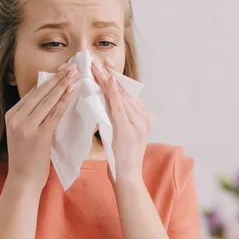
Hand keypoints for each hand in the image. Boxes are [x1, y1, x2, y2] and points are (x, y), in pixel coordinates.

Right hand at [5, 63, 78, 190]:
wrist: (22, 181)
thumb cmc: (28, 159)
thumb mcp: (25, 134)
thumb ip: (34, 118)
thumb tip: (52, 101)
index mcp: (11, 115)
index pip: (33, 93)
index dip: (49, 80)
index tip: (62, 69)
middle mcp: (16, 118)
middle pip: (40, 92)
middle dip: (58, 77)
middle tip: (72, 65)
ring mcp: (25, 126)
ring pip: (47, 100)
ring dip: (63, 85)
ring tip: (75, 74)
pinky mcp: (37, 136)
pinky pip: (54, 114)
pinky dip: (64, 102)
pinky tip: (72, 92)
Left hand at [92, 58, 151, 182]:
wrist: (127, 179)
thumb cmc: (120, 160)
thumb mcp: (119, 135)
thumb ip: (116, 119)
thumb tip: (102, 105)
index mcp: (143, 117)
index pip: (127, 92)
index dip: (114, 77)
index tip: (103, 64)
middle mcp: (143, 116)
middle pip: (124, 89)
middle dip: (109, 73)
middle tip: (96, 58)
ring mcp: (138, 122)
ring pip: (120, 94)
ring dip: (107, 77)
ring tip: (94, 64)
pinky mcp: (128, 128)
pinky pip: (118, 104)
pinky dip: (112, 90)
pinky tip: (105, 79)